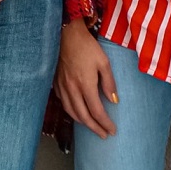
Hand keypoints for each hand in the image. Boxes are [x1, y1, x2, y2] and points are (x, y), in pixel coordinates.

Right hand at [53, 18, 117, 138]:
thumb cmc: (87, 47)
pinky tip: (77, 111)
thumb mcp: (104, 62)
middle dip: (94, 128)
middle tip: (103, 135)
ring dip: (82, 122)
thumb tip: (114, 101)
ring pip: (71, 111)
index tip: (112, 131)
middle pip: (83, 116)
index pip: (96, 111)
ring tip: (92, 126)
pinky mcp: (56, 82)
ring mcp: (62, 86)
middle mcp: (72, 89)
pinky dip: (71, 111)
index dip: (105, 123)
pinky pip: (63, 102)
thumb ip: (109, 83)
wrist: (66, 35)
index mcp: (85, 85)